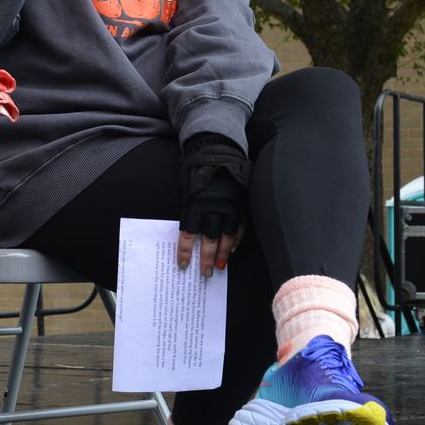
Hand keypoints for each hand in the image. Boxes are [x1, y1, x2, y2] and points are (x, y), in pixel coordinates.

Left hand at [177, 134, 249, 276]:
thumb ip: (188, 209)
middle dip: (206, 258)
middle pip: (209, 238)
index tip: (183, 265)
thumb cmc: (195, 171)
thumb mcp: (185, 188)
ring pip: (226, 235)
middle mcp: (212, 205)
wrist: (216, 150)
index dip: (185, 251)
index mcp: (194, 202)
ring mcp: (229, 205)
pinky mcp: (241, 203)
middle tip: (205, 274)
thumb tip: (188, 233)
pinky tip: (231, 250)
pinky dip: (235, 239)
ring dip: (222, 253)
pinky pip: (239, 226)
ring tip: (219, 267)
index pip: (188, 233)